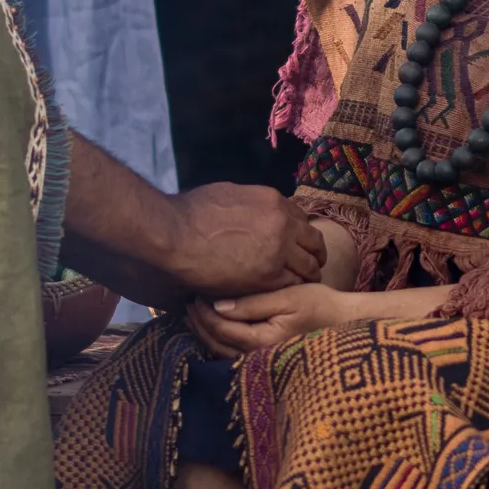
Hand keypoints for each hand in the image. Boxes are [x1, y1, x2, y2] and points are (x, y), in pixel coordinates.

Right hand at [159, 183, 323, 297]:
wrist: (174, 235)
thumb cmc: (190, 213)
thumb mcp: (226, 194)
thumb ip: (248, 203)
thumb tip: (251, 209)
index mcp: (272, 201)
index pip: (301, 218)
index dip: (300, 232)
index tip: (297, 243)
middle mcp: (281, 223)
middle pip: (314, 241)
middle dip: (314, 253)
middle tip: (312, 264)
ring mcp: (278, 250)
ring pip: (309, 265)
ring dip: (308, 274)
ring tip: (303, 283)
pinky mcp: (269, 276)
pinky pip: (294, 284)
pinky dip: (293, 289)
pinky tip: (286, 294)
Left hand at [187, 283, 366, 358]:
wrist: (347, 323)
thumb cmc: (321, 305)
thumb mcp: (288, 297)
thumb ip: (252, 303)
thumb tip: (217, 305)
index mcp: (263, 341)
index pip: (221, 329)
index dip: (204, 312)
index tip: (196, 293)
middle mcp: (260, 357)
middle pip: (217, 343)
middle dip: (199, 324)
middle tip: (188, 303)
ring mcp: (263, 361)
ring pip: (222, 352)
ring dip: (206, 333)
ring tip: (195, 314)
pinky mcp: (267, 358)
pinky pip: (234, 353)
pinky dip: (219, 340)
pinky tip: (214, 327)